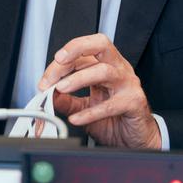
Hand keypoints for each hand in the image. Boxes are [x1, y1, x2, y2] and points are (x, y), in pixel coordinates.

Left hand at [37, 33, 161, 148]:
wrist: (136, 138)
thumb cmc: (115, 118)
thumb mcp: (85, 107)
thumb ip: (68, 100)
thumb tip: (49, 95)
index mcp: (107, 65)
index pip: (83, 52)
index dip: (61, 62)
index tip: (46, 78)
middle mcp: (118, 69)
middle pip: (100, 45)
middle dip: (76, 49)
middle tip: (57, 62)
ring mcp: (128, 84)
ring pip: (104, 71)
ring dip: (79, 78)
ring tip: (61, 89)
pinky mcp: (134, 102)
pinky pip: (111, 104)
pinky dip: (91, 112)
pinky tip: (76, 118)